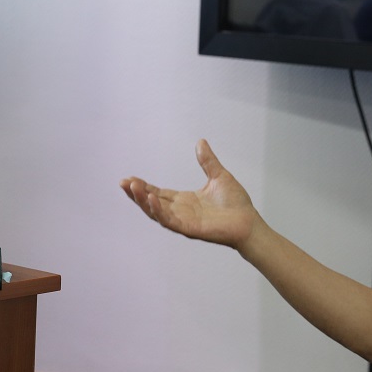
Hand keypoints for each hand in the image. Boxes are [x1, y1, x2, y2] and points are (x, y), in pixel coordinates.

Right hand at [119, 140, 260, 248]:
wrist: (249, 221)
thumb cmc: (236, 203)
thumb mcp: (218, 176)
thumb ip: (207, 161)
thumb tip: (200, 142)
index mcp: (185, 201)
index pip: (159, 193)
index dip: (144, 187)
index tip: (130, 179)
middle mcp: (181, 212)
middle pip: (152, 203)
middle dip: (137, 194)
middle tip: (122, 183)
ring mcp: (183, 221)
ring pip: (156, 212)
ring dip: (143, 201)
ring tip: (131, 188)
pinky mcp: (189, 229)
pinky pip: (169, 221)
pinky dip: (158, 211)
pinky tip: (152, 199)